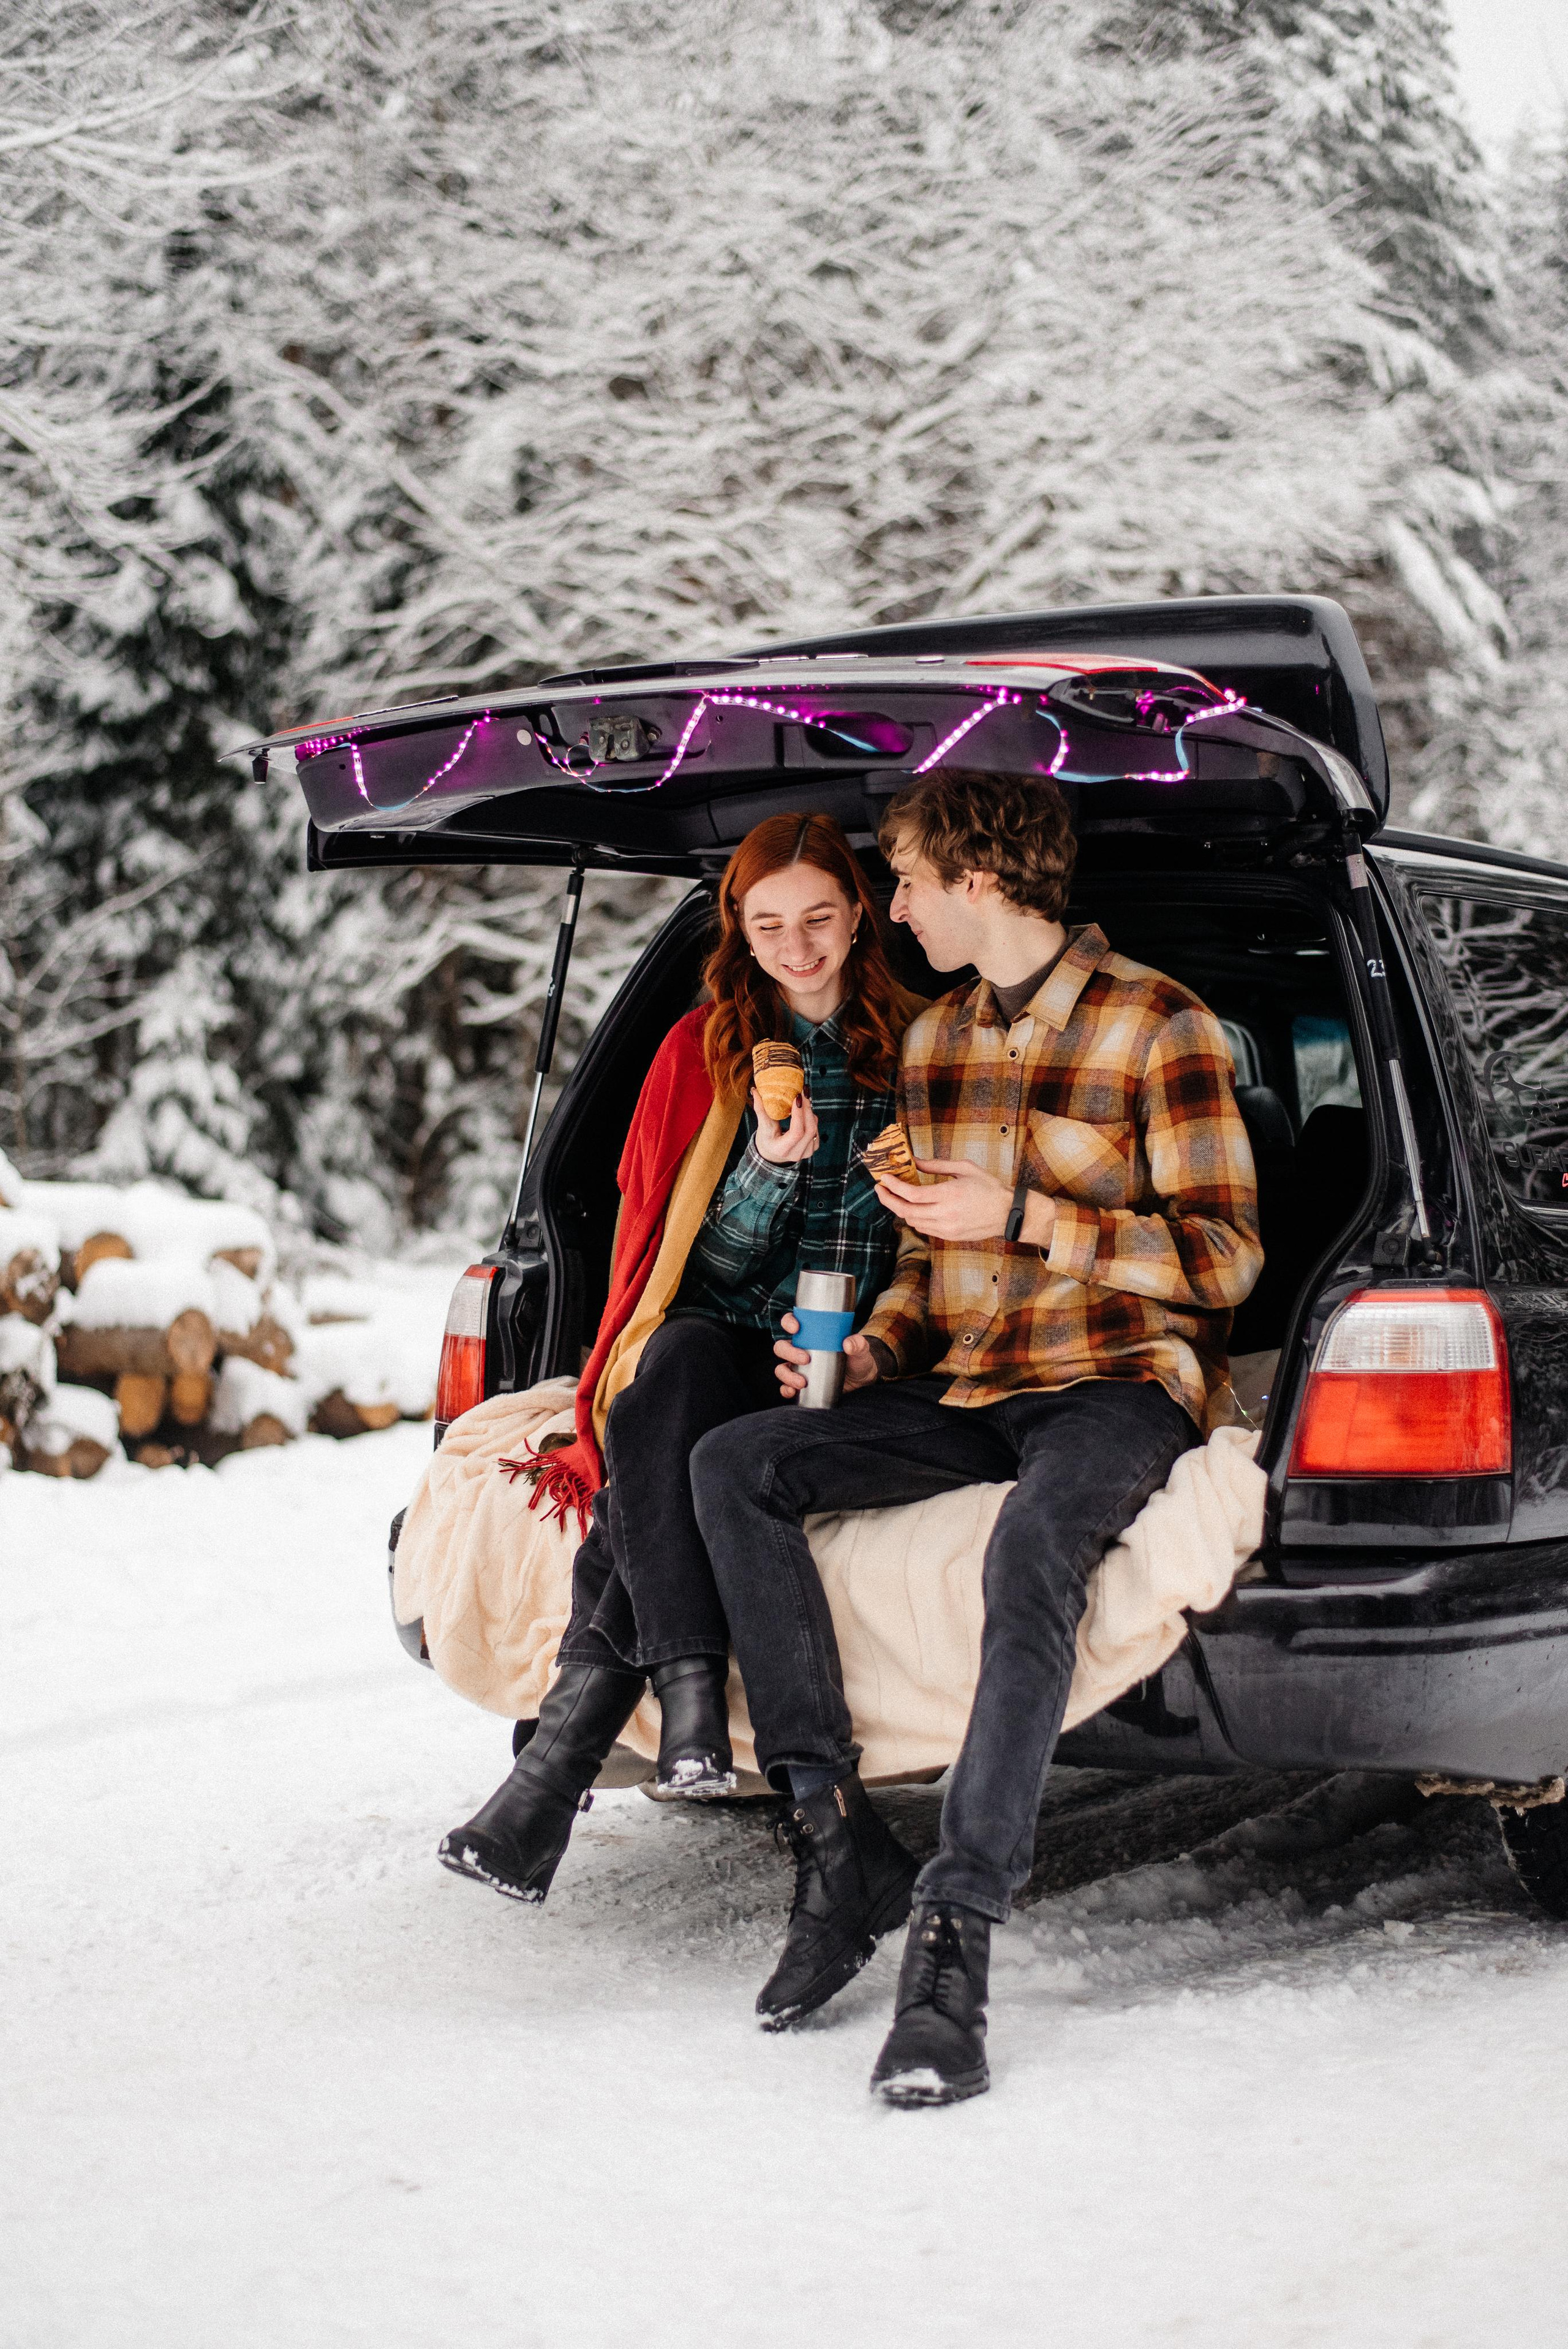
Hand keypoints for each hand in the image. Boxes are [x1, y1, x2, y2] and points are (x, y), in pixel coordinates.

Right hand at [752, 1087, 819, 1164]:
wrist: (772, 1154)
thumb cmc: (766, 1140)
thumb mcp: (762, 1126)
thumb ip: (760, 1109)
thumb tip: (755, 1091)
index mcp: (782, 1149)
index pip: (796, 1132)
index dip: (799, 1114)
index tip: (797, 1098)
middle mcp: (796, 1153)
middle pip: (809, 1129)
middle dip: (807, 1108)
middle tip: (803, 1092)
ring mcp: (806, 1152)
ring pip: (814, 1129)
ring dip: (810, 1112)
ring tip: (803, 1099)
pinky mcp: (812, 1148)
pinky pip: (816, 1130)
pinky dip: (812, 1118)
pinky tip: (805, 1111)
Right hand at [773, 1315, 881, 1397]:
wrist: (861, 1379)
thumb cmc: (857, 1358)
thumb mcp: (860, 1349)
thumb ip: (858, 1343)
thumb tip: (848, 1344)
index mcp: (811, 1335)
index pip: (792, 1323)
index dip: (788, 1322)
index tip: (796, 1327)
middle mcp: (800, 1349)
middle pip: (781, 1347)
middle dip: (789, 1352)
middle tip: (806, 1359)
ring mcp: (799, 1368)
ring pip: (781, 1368)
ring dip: (787, 1375)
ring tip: (802, 1382)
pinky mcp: (801, 1384)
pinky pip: (786, 1387)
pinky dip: (786, 1389)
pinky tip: (793, 1391)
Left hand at [875, 1156, 1053, 1244]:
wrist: (1008, 1213)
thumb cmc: (988, 1187)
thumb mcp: (964, 1168)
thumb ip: (936, 1165)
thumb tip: (914, 1161)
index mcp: (949, 1195)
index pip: (911, 1194)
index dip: (893, 1187)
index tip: (884, 1179)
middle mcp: (945, 1214)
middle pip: (906, 1211)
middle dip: (888, 1200)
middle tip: (880, 1189)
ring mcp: (946, 1228)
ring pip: (912, 1221)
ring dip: (900, 1209)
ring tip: (894, 1196)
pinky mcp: (949, 1236)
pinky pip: (923, 1228)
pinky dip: (914, 1218)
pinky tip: (912, 1207)